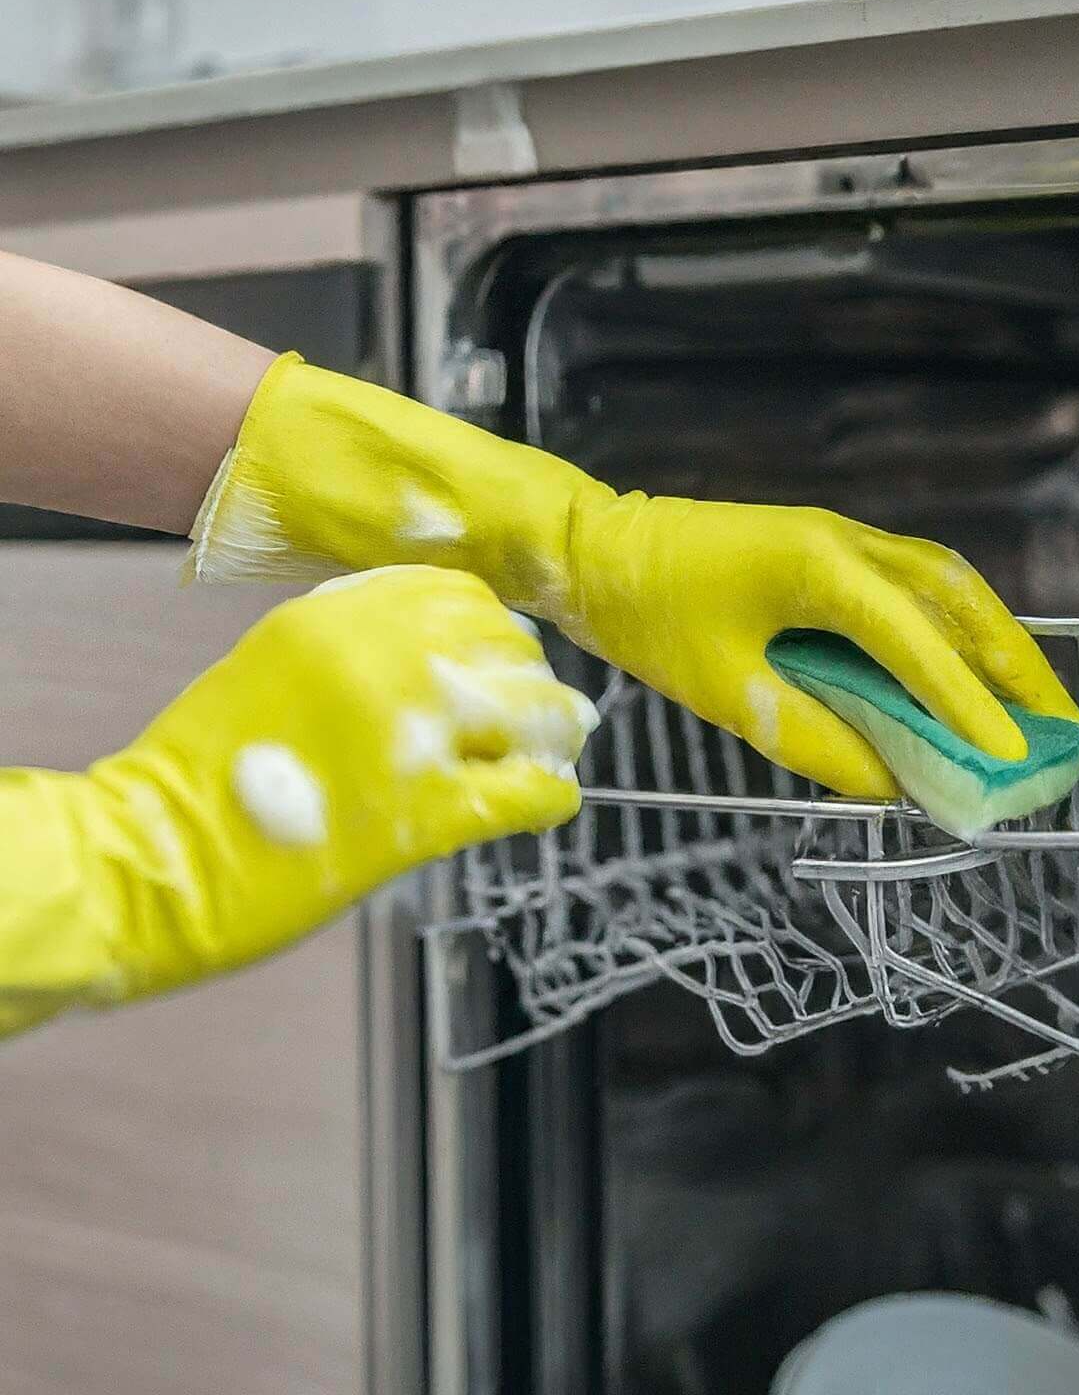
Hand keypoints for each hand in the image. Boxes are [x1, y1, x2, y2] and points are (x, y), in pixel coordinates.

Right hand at [0, 566, 592, 1027]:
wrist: (147, 860)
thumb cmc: (199, 775)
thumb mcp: (274, 669)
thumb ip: (353, 650)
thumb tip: (432, 660)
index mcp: (337, 616)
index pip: (461, 595)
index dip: (494, 630)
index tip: (499, 657)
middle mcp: (383, 660)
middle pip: (506, 646)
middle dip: (529, 678)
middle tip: (536, 711)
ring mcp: (409, 736)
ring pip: (531, 709)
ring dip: (553, 731)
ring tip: (552, 753)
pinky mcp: (423, 816)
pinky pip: (524, 793)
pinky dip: (550, 796)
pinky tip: (550, 801)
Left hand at [189, 357, 1077, 796]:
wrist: (593, 548)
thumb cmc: (649, 614)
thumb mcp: (724, 691)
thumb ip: (813, 739)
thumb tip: (891, 784)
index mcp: (820, 567)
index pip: (916, 641)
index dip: (969, 704)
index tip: (1013, 758)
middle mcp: (846, 541)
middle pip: (957, 598)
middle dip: (1013, 663)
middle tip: (1059, 726)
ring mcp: (841, 538)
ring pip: (944, 585)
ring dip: (992, 641)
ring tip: (1032, 701)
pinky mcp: (827, 549)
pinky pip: (912, 586)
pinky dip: (950, 628)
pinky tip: (963, 668)